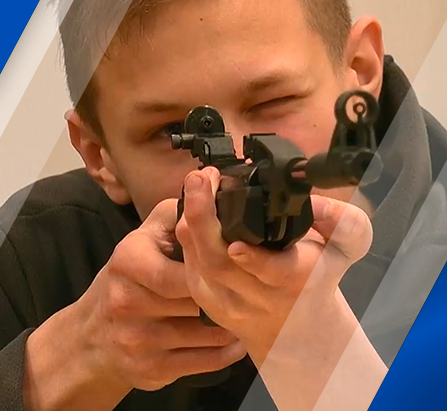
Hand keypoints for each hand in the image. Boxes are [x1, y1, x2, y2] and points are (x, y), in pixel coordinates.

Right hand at [75, 198, 246, 390]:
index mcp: (128, 261)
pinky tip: (236, 341)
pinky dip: (225, 353)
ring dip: (232, 325)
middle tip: (253, 291)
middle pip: (199, 300)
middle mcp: (127, 300)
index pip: (185, 266)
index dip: (217, 267)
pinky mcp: (149, 369)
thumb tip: (212, 179)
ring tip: (249, 314)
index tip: (240, 263)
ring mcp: (137, 338)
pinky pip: (203, 362)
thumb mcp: (144, 239)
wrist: (90, 337)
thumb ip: (177, 214)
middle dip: (227, 296)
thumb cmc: (130, 279)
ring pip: (206, 333)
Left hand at [174, 166, 373, 362]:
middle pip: (221, 265)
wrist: (299, 327)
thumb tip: (315, 203)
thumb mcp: (348, 247)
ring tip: (196, 186)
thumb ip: (344, 222)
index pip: (273, 274)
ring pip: (200, 267)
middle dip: (204, 220)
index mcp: (296, 280)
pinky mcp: (210, 304)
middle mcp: (261, 297)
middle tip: (201, 180)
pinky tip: (191, 210)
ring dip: (191, 223)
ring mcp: (231, 303)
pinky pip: (190, 270)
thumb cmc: (321, 276)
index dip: (253, 261)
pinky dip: (187, 239)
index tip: (237, 244)